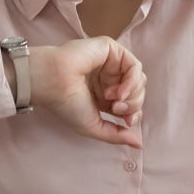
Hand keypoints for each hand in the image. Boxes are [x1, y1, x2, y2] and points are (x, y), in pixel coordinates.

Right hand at [28, 37, 145, 148]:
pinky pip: (135, 66)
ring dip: (131, 93)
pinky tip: (118, 91)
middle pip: (138, 91)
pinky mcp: (112, 49)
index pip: (132, 103)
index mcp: (104, 95)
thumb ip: (117, 135)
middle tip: (116, 109)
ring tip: (112, 98)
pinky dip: (132, 81)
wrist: (54, 83)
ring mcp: (111, 63)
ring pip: (139, 79)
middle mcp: (109, 79)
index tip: (126, 122)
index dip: (134, 113)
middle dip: (133, 104)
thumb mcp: (94, 126)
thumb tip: (139, 144)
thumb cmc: (67, 104)